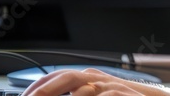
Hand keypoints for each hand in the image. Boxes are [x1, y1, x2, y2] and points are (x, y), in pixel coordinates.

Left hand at [21, 68, 169, 95]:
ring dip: (63, 93)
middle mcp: (106, 80)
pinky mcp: (130, 95)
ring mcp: (119, 88)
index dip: (39, 86)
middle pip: (67, 77)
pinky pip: (105, 95)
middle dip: (42, 89)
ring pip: (83, 85)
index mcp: (99, 81)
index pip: (62, 77)